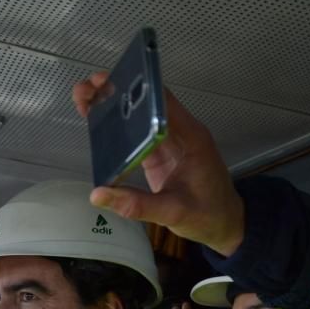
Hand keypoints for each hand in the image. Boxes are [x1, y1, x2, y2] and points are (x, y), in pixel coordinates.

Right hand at [73, 73, 244, 255]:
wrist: (224, 225)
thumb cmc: (209, 215)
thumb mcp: (174, 213)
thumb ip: (138, 205)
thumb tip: (99, 195)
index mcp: (190, 138)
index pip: (163, 102)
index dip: (136, 90)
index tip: (110, 83)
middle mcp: (179, 133)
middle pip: (146, 102)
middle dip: (117, 92)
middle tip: (88, 87)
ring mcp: (168, 142)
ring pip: (139, 115)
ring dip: (114, 106)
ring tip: (85, 100)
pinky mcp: (158, 154)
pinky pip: (136, 133)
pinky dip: (117, 127)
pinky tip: (97, 122)